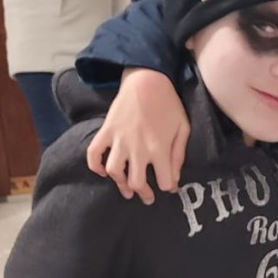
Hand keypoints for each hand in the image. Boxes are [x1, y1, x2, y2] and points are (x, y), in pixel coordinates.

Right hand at [86, 68, 189, 202]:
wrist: (146, 80)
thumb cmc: (169, 104)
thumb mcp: (183, 128)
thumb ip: (179, 155)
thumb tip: (174, 178)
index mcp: (159, 149)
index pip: (165, 182)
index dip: (168, 187)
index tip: (168, 186)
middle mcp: (138, 148)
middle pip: (137, 182)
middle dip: (144, 194)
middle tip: (147, 197)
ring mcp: (119, 140)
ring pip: (115, 172)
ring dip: (120, 184)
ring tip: (127, 189)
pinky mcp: (106, 131)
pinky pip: (94, 153)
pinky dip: (95, 165)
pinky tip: (103, 171)